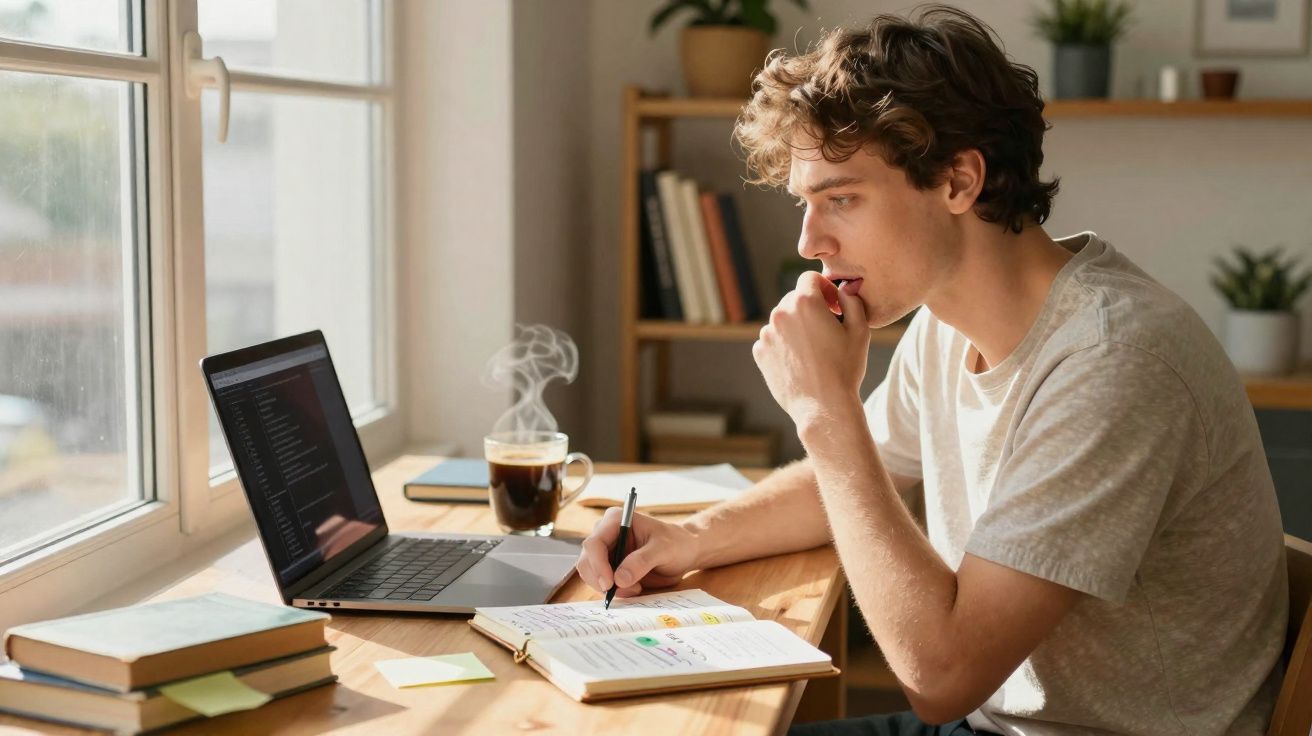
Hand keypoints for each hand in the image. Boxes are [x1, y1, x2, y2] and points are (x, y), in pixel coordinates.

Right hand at [575, 508, 699, 597]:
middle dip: (601, 579)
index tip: (609, 584)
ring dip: (609, 587)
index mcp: (615, 520)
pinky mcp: (611, 567)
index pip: (594, 543)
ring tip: (636, 588)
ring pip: (592, 575)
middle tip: (622, 591)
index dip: (597, 565)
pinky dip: (614, 591)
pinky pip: (602, 583)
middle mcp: (606, 534)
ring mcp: (607, 552)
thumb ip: (642, 561)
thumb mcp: (663, 549)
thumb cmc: (676, 543)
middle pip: (587, 561)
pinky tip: (634, 588)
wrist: (685, 552)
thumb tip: (619, 579)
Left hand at [752, 271, 869, 427]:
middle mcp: (781, 313)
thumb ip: (852, 301)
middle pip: (794, 298)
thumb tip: (844, 289)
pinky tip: (800, 361)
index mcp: (805, 302)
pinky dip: (783, 345)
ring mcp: (767, 334)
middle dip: (809, 308)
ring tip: (813, 349)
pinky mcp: (760, 353)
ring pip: (782, 320)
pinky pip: (772, 340)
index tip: (833, 307)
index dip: (824, 289)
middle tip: (825, 329)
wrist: (824, 407)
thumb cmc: (846, 368)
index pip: (809, 278)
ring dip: (795, 327)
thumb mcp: (860, 330)